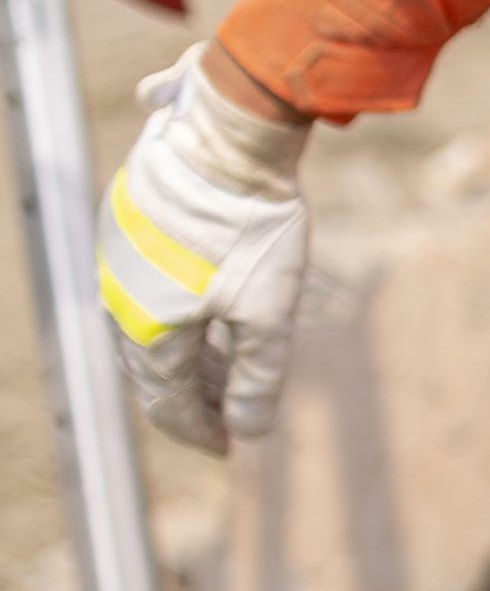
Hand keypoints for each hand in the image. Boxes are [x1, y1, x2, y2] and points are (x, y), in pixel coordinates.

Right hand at [102, 53, 314, 456]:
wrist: (227, 141)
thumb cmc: (252, 230)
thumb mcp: (268, 314)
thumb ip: (258, 377)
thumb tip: (250, 433)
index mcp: (149, 330)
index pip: (168, 403)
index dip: (200, 430)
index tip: (228, 448)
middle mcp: (121, 301)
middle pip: (155, 369)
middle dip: (195, 397)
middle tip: (231, 415)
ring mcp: (120, 263)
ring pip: (151, 329)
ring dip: (189, 357)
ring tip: (229, 370)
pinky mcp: (129, 230)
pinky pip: (149, 291)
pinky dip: (180, 316)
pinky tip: (211, 313)